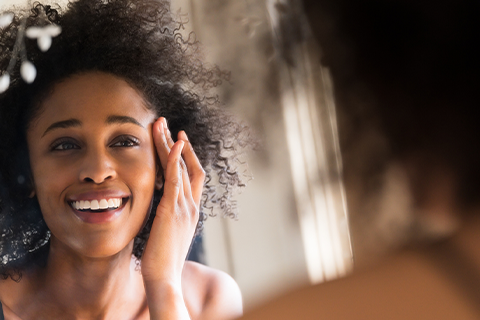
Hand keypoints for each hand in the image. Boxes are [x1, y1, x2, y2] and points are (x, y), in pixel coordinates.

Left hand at [142, 117, 204, 318]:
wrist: (164, 278)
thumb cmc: (161, 260)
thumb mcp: (167, 234)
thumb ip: (167, 218)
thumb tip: (158, 210)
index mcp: (191, 211)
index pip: (192, 176)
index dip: (185, 157)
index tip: (175, 141)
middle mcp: (192, 205)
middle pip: (189, 166)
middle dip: (178, 143)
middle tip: (166, 124)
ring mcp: (185, 207)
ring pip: (181, 167)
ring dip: (171, 144)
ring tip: (161, 125)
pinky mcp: (173, 209)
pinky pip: (177, 178)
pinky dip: (175, 159)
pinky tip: (173, 143)